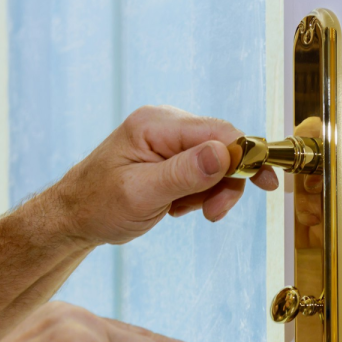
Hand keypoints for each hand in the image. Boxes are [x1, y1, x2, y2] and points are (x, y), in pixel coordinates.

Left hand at [52, 105, 278, 244]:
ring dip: (210, 192)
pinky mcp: (171, 155)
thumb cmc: (98, 205)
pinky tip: (176, 205)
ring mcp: (169, 140)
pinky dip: (199, 193)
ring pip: (216, 162)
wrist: (76, 217)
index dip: (247, 156)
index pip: (218, 131)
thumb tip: (226, 153)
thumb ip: (184, 173)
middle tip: (213, 212)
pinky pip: (203, 171)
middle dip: (225, 183)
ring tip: (182, 210)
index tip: (266, 183)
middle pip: (222, 146)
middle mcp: (165, 125)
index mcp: (155, 126)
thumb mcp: (141, 194)